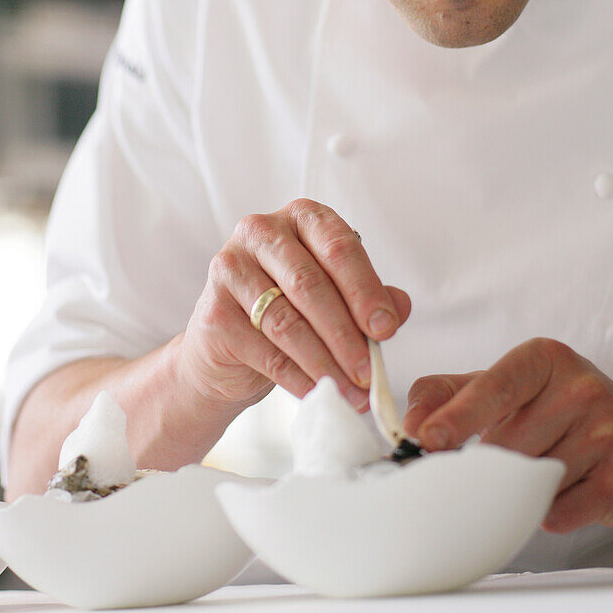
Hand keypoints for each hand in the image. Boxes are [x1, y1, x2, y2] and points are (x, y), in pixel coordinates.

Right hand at [177, 199, 410, 414]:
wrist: (226, 350)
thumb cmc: (288, 311)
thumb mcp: (334, 299)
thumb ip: (368, 298)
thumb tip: (399, 309)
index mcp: (300, 218)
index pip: (338, 247)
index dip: (365, 290)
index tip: (386, 328)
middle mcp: (260, 232)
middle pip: (310, 284)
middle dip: (346, 334)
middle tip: (370, 370)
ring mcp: (229, 268)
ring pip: (287, 322)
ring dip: (326, 363)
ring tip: (352, 391)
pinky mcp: (213, 312)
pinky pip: (265, 352)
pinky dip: (299, 379)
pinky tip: (320, 394)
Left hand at [402, 339, 612, 531]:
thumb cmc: (561, 409)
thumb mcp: (507, 387)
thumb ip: (449, 393)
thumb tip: (409, 420)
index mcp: (544, 360)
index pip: (495, 386)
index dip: (458, 415)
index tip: (428, 439)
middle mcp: (579, 389)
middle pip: (503, 444)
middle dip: (492, 460)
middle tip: (503, 455)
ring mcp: (603, 434)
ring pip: (527, 480)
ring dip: (519, 486)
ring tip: (541, 465)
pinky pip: (555, 511)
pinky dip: (546, 510)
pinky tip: (563, 488)